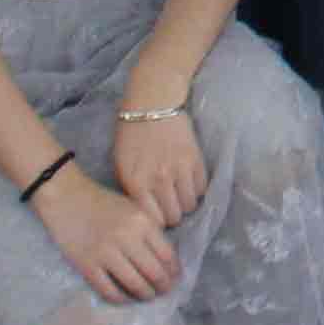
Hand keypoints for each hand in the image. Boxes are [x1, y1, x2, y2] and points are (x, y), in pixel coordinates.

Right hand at [35, 167, 178, 303]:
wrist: (66, 197)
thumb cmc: (102, 202)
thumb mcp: (133, 209)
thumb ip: (150, 230)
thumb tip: (165, 260)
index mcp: (142, 222)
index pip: (167, 255)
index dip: (174, 271)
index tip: (175, 278)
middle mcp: (127, 238)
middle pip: (154, 272)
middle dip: (163, 286)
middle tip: (164, 291)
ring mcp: (106, 253)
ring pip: (135, 284)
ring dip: (145, 294)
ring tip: (148, 295)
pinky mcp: (87, 265)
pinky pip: (109, 290)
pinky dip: (121, 298)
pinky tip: (125, 298)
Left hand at [110, 104, 207, 226]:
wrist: (152, 103)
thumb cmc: (130, 134)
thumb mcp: (121, 164)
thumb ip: (132, 189)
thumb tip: (145, 209)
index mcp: (136, 183)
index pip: (152, 219)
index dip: (156, 221)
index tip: (157, 216)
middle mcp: (159, 180)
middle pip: (174, 217)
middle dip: (172, 215)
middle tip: (169, 207)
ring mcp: (180, 170)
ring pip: (190, 205)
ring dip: (185, 203)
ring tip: (180, 195)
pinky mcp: (196, 160)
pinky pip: (202, 188)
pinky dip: (197, 190)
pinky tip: (189, 183)